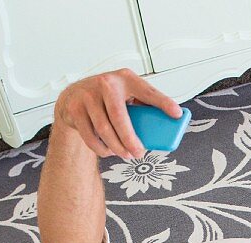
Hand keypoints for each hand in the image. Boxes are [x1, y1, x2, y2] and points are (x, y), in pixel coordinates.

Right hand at [53, 68, 182, 159]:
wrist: (73, 97)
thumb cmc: (107, 99)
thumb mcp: (124, 96)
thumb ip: (141, 106)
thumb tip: (162, 129)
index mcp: (125, 79)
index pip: (147, 91)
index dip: (163, 102)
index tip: (177, 114)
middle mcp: (106, 83)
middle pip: (120, 117)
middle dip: (131, 140)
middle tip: (140, 153)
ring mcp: (88, 95)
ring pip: (104, 130)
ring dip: (117, 147)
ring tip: (126, 155)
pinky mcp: (75, 109)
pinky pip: (91, 137)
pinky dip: (102, 149)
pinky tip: (109, 151)